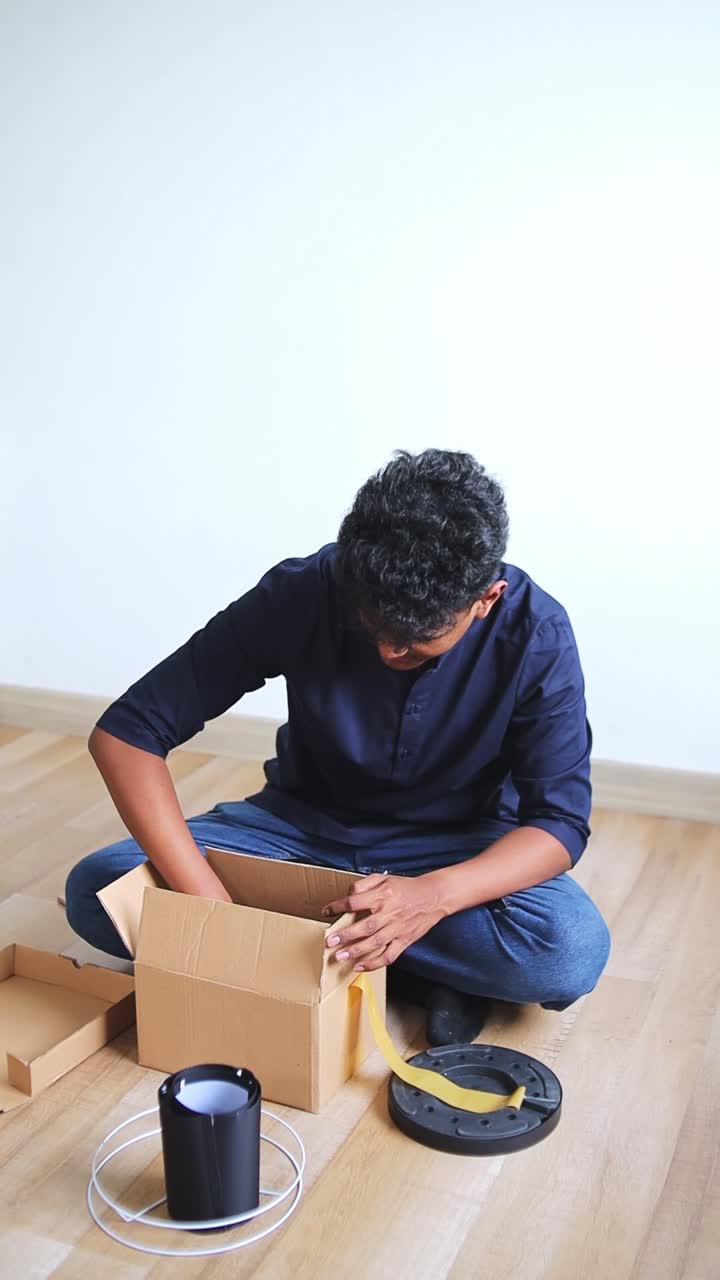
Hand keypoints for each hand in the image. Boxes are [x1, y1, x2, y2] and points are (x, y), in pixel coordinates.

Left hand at [322, 872, 447, 970]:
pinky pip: (389, 956)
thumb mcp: (384, 878)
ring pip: (375, 943)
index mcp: (382, 895)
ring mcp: (397, 929)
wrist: (433, 897)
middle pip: (364, 926)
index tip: (326, 911)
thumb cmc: (406, 887)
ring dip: (356, 950)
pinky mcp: (404, 941)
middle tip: (330, 941)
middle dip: (345, 935)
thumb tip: (348, 895)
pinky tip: (360, 967)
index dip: (338, 906)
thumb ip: (364, 885)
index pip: (355, 901)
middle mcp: (389, 913)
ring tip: (340, 956)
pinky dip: (374, 963)